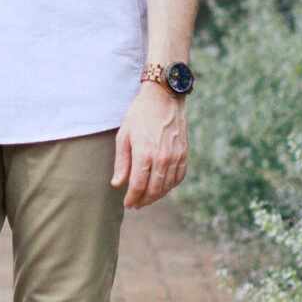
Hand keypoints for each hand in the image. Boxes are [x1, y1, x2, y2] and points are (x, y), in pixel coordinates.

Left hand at [113, 81, 187, 208]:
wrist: (163, 97)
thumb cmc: (139, 114)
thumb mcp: (124, 135)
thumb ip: (121, 162)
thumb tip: (117, 184)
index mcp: (144, 154)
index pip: (138, 186)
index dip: (132, 198)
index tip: (127, 203)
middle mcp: (162, 158)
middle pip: (154, 190)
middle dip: (144, 200)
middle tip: (136, 204)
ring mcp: (176, 156)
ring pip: (167, 186)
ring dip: (157, 196)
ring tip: (147, 198)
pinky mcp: (184, 153)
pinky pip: (179, 177)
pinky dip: (170, 186)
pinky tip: (162, 187)